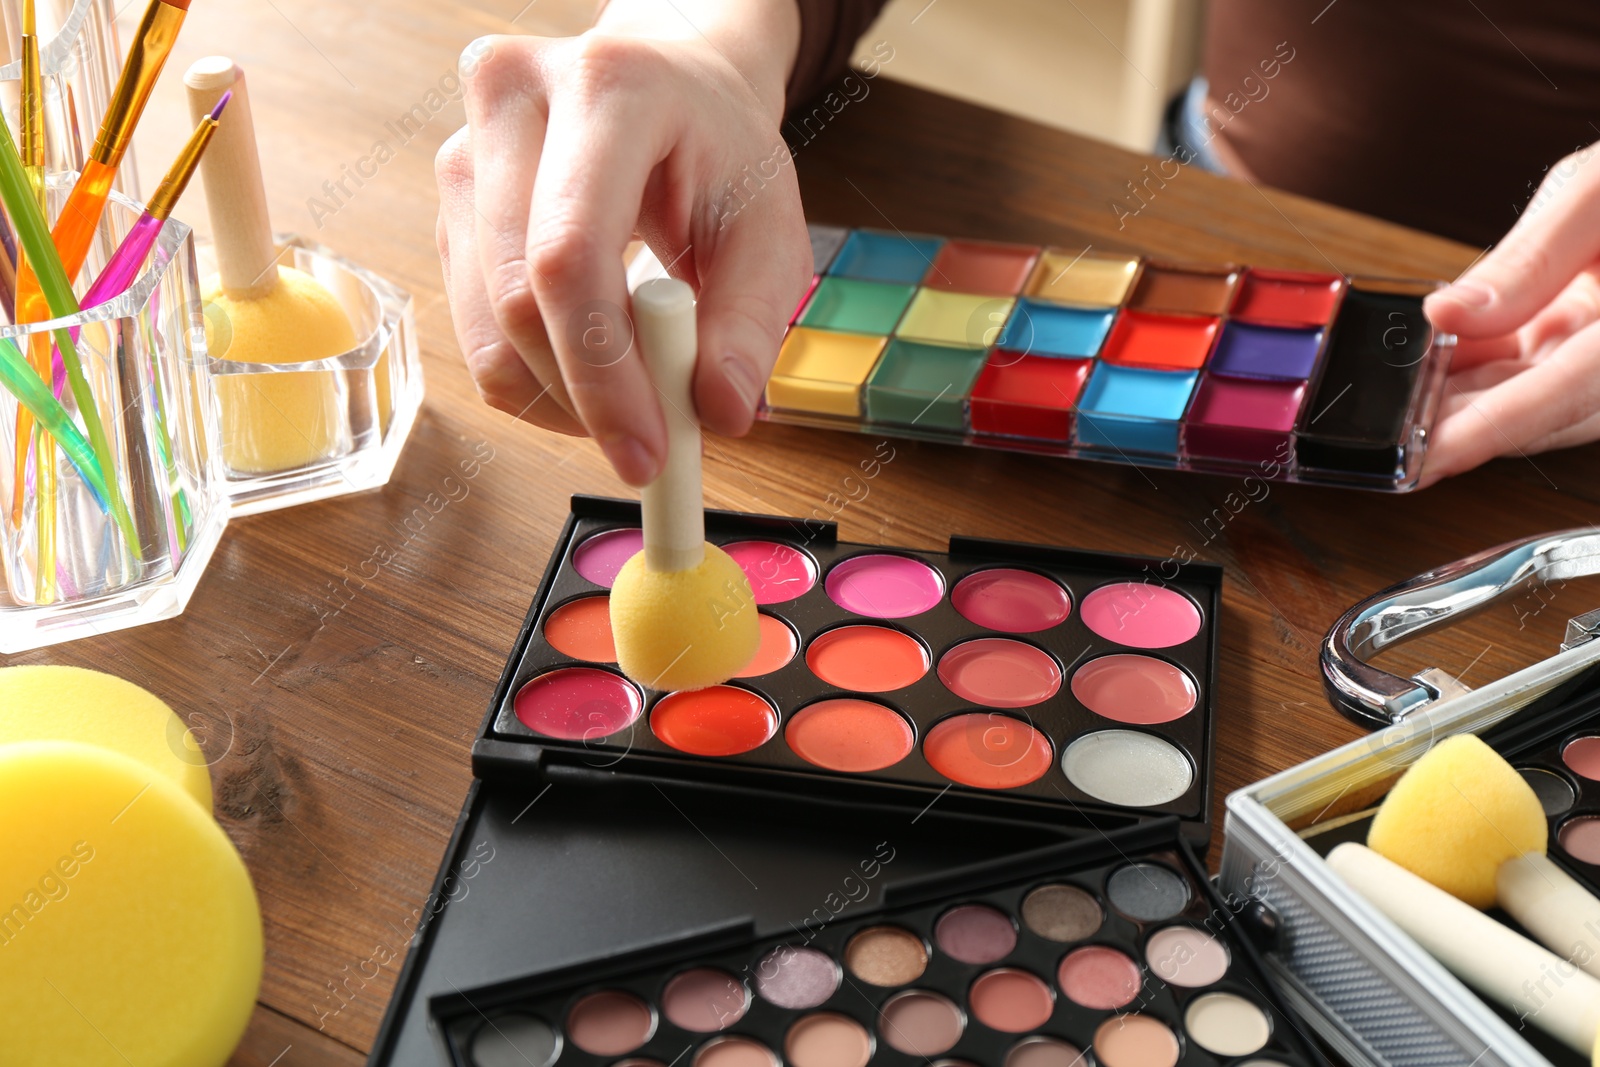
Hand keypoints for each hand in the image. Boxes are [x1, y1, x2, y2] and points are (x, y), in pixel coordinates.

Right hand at [435, 7, 809, 485]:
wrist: (670, 89)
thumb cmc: (720, 151)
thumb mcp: (770, 226)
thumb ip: (750, 321)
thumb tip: (718, 412)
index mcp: (609, 87)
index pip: (571, 254)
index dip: (602, 371)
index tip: (646, 450)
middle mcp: (513, 102)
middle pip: (519, 299)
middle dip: (586, 398)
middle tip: (651, 445)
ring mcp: (463, 151)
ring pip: (487, 329)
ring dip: (560, 398)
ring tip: (633, 395)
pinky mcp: (450, 206)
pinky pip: (476, 332)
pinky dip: (536, 380)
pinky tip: (591, 368)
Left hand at [1421, 142, 1599, 485]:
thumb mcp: (1599, 188)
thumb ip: (1530, 256)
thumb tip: (1448, 314)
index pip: (1565, 391)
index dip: (1494, 427)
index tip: (1428, 452)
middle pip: (1543, 414)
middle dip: (1461, 428)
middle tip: (1383, 439)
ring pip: (1533, 402)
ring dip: (1462, 406)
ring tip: (1390, 406)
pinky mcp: (1591, 350)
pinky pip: (1534, 376)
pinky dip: (1478, 376)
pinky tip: (1425, 370)